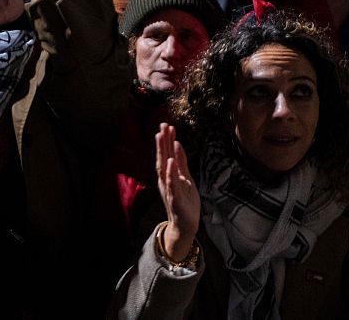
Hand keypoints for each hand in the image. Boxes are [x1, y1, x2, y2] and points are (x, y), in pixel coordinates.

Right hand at [155, 124, 199, 261]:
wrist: (185, 224)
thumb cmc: (185, 201)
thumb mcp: (186, 178)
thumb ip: (181, 163)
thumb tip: (177, 144)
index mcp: (170, 174)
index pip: (167, 154)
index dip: (167, 140)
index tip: (167, 125)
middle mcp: (166, 179)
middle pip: (163, 157)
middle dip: (163, 141)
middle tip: (162, 125)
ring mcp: (169, 188)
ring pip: (164, 167)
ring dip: (162, 152)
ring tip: (162, 137)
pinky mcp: (174, 198)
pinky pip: (171, 184)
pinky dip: (170, 173)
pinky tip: (169, 162)